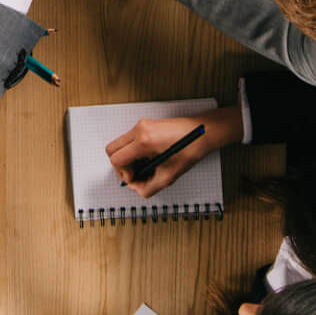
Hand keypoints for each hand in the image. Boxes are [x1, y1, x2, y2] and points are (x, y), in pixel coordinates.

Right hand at [106, 103, 243, 197]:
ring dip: (128, 158)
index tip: (135, 179)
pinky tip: (149, 158)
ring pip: (120, 144)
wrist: (203, 131)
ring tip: (145, 166)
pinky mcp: (146, 124)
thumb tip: (137, 189)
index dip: (123, 174)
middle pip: (112, 150)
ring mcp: (142, 125)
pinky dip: (134, 152)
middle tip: (135, 174)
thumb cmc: (191, 148)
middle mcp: (139, 130)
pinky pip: (130, 140)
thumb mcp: (170, 175)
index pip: (116, 159)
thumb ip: (149, 187)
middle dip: (121, 166)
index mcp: (144, 141)